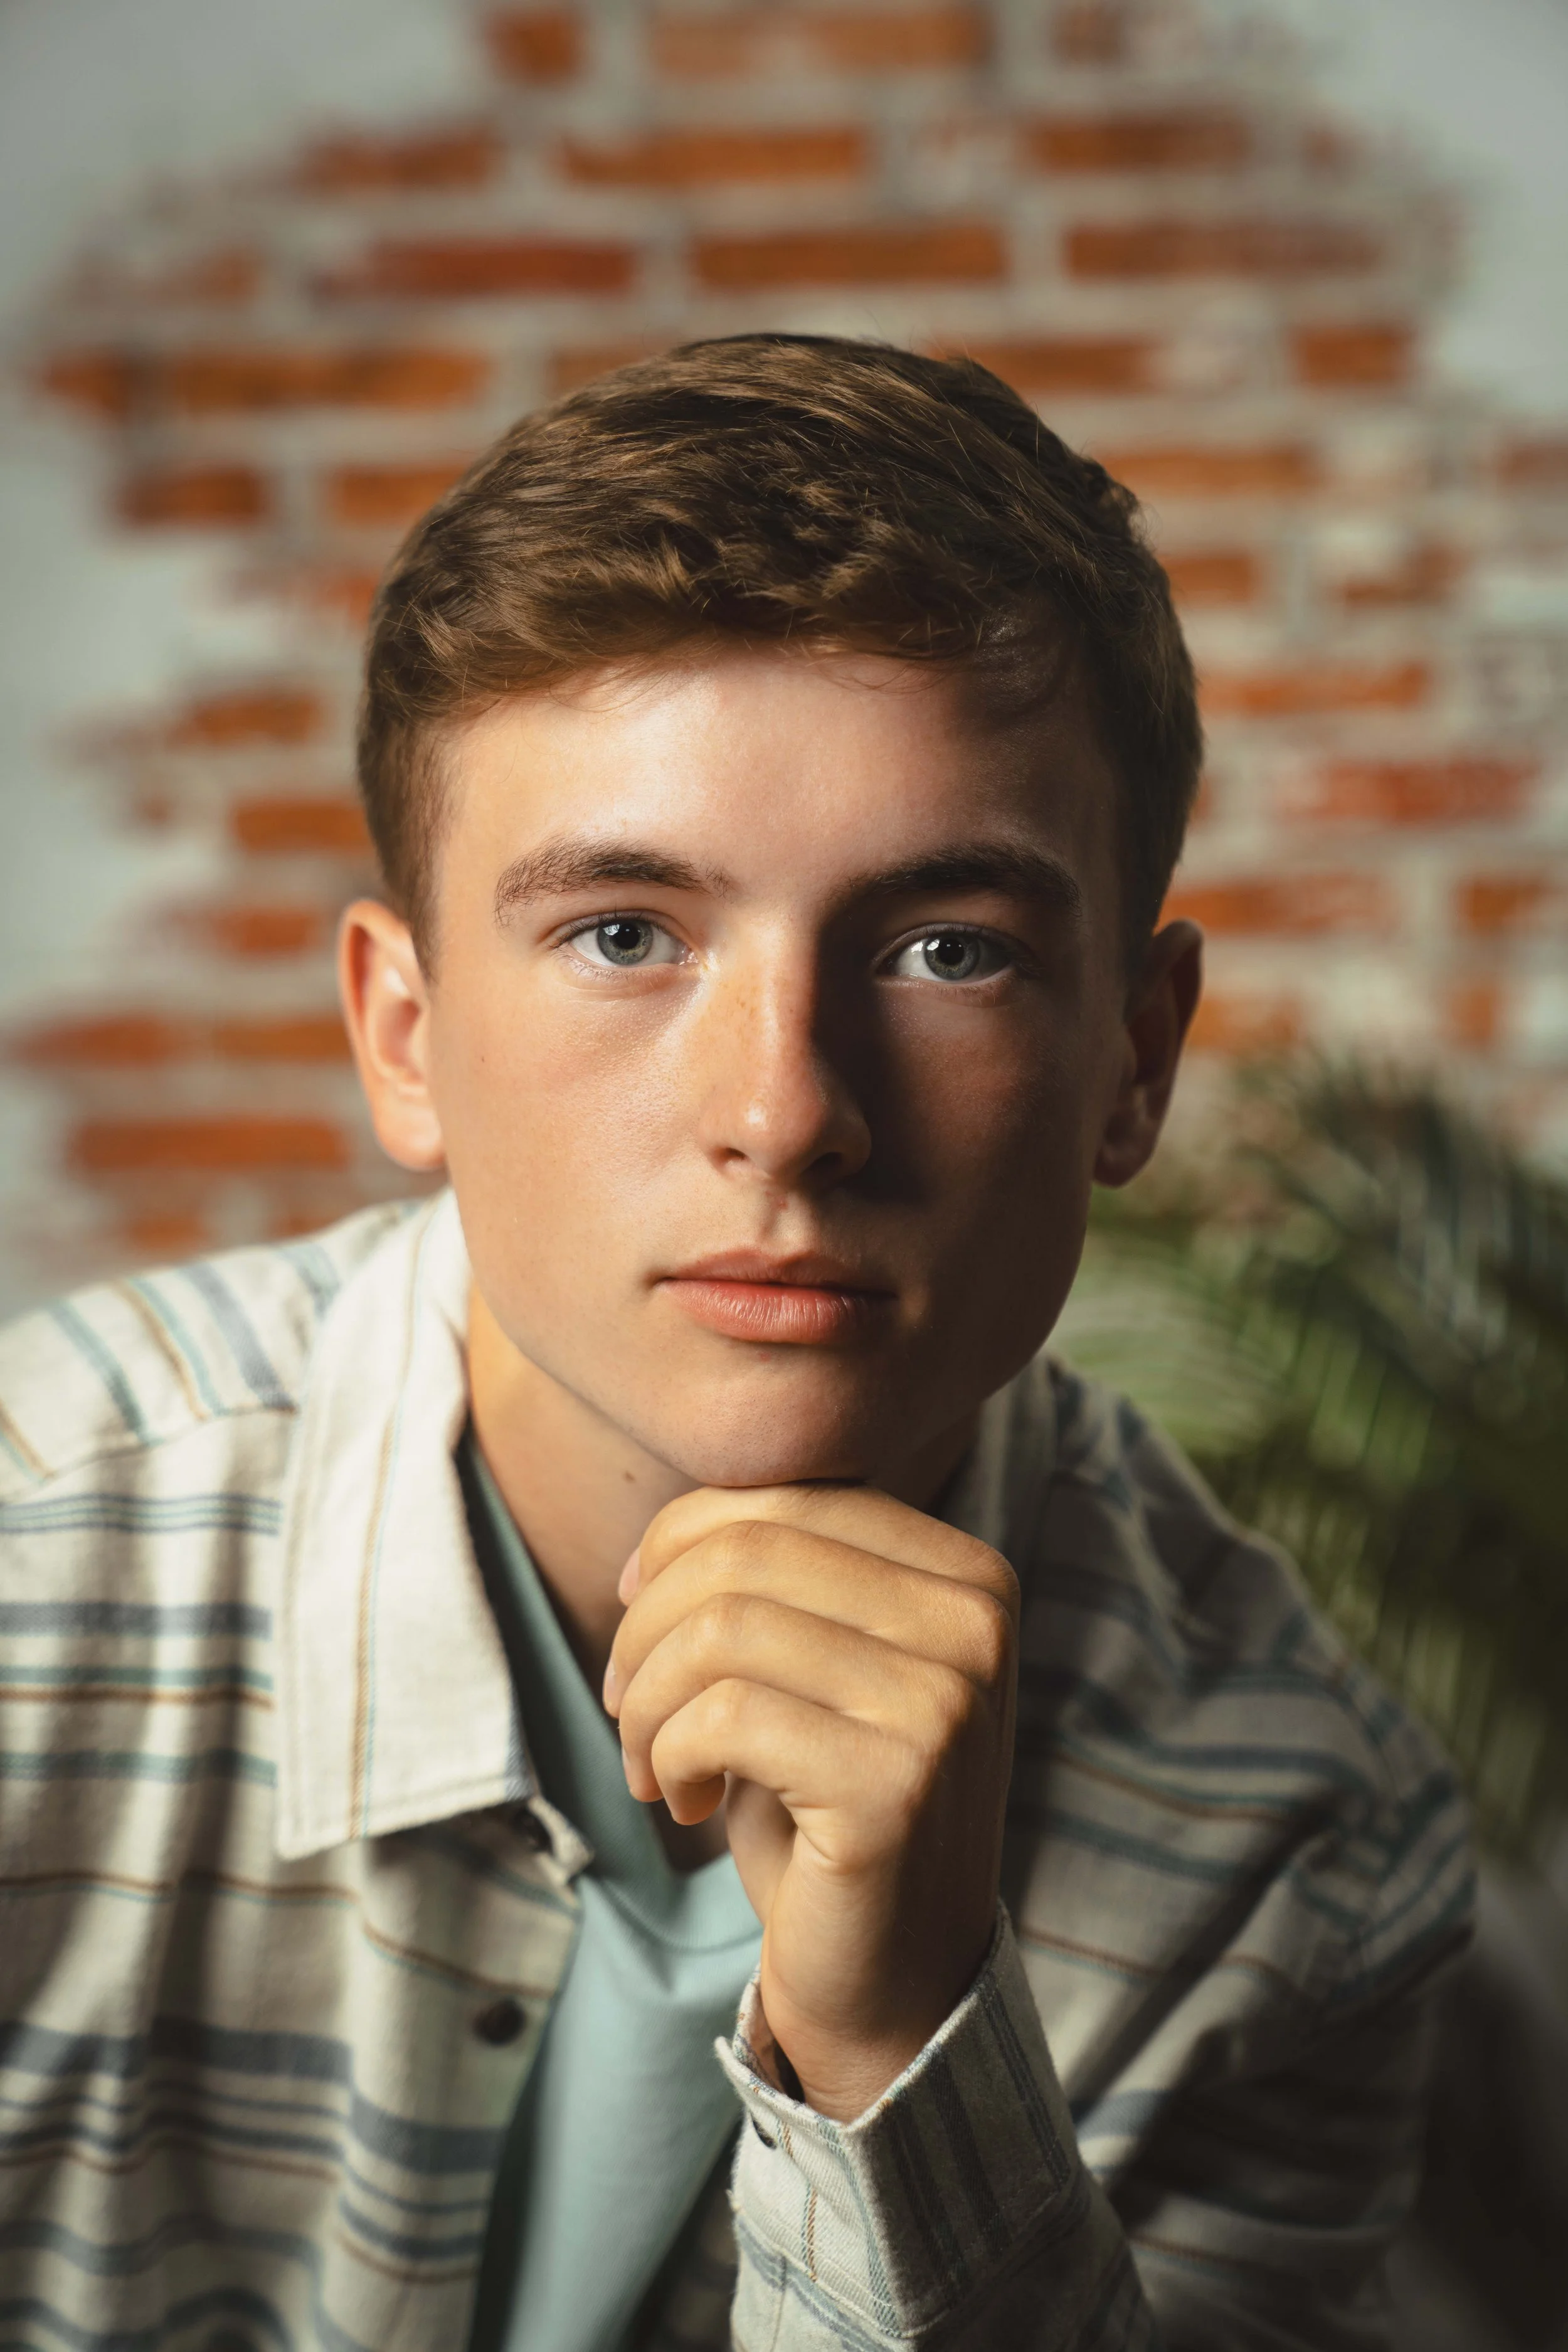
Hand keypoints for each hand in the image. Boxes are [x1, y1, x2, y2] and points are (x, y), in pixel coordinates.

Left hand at [602, 1485, 1018, 2120]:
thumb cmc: (831, 1812)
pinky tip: (680, 1801)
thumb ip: (781, 1578)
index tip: (636, 1610)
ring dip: (646, 1698)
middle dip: (647, 1623)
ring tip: (650, 1760)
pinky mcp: (894, 1785)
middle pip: (746, 1551)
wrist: (896, 1988)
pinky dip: (668, 1755)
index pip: (792, 1493)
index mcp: (969, 1577)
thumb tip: (665, 1532)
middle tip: (624, 1702)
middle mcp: (976, 1625)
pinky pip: (723, 1718)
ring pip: (723, 1627)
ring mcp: (945, 1704)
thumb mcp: (817, 1670)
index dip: (683, 1538)